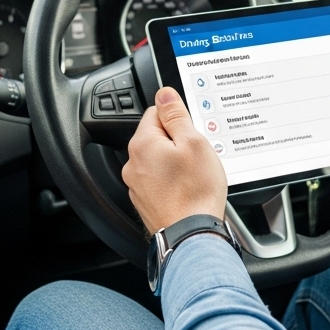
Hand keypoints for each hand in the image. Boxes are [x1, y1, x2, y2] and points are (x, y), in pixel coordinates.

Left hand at [122, 87, 226, 234]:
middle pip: (156, 136)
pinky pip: (158, 179)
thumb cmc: (195, 191)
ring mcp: (137, 185)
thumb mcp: (193, 142)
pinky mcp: (145, 201)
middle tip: (196, 154)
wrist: (192, 235)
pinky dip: (172, 180)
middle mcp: (133, 163)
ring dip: (174, 161)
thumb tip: (164, 94)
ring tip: (194, 174)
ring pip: (158, 159)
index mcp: (142, 144)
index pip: (156, 112)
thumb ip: (176, 115)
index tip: (191, 130)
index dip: (178, 118)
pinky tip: (188, 188)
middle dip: (177, 140)